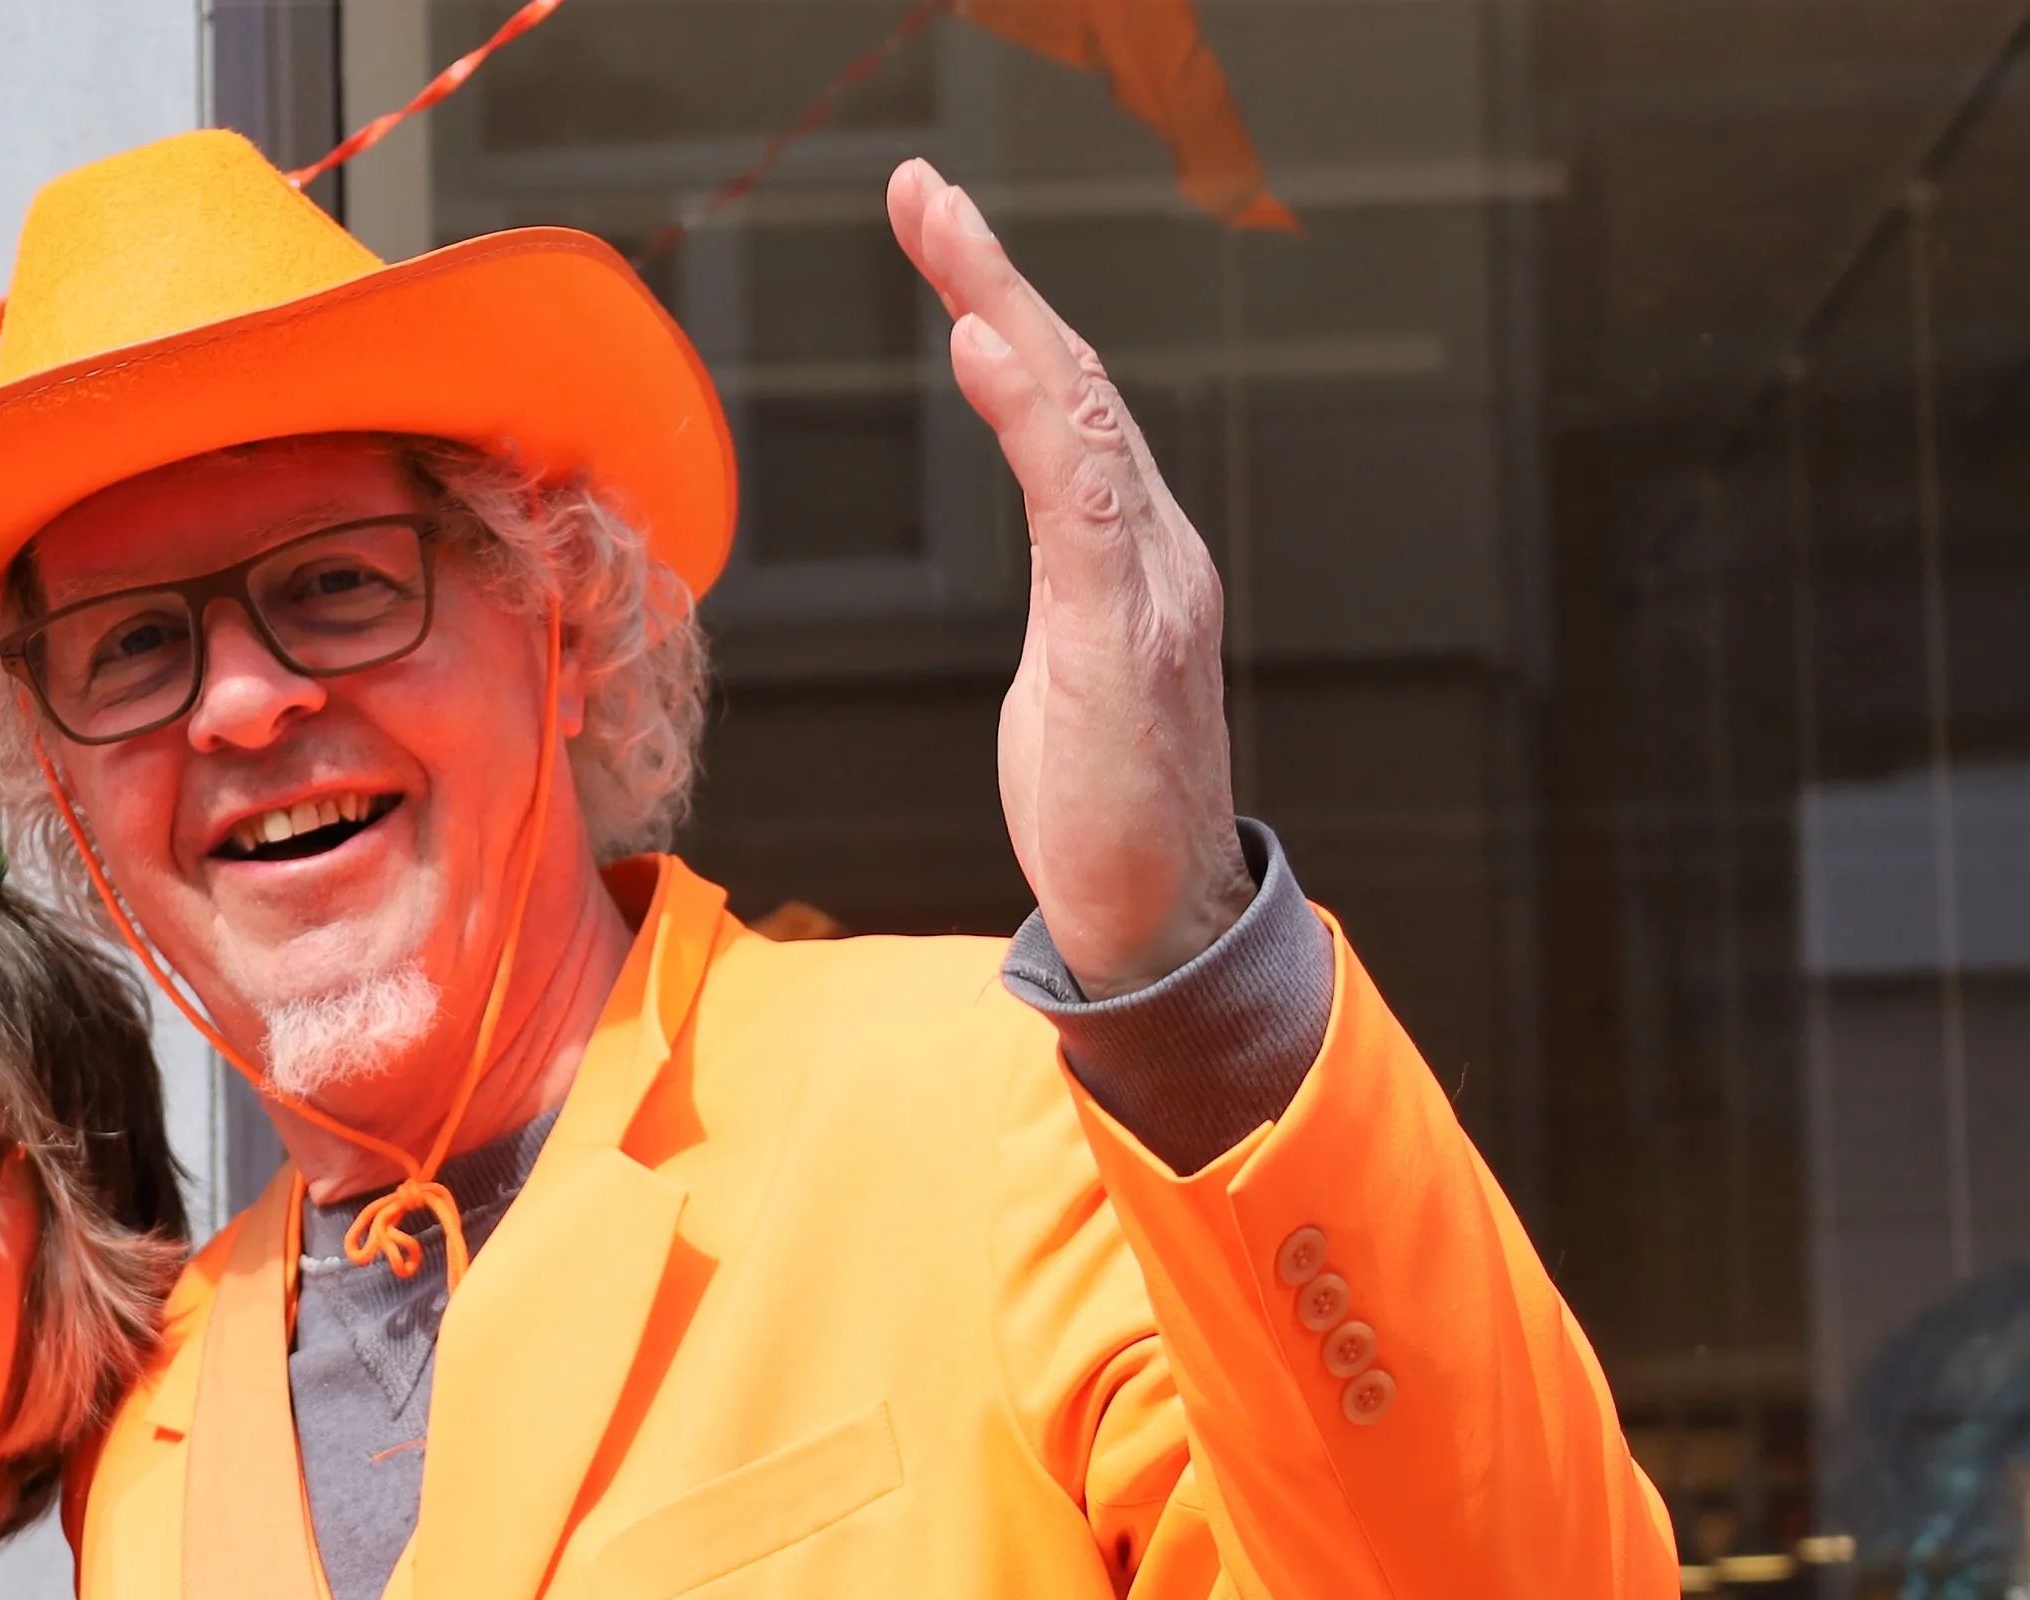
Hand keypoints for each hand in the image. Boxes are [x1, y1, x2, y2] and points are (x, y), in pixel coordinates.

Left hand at [888, 158, 1249, 997]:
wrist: (1161, 925)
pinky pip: (1074, 504)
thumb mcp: (1068, 681)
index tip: (939, 232)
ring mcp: (1147, 590)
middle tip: (923, 189)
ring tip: (943, 231)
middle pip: (1076, 378)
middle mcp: (1156, 551)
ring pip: (1079, 415)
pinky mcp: (1119, 642)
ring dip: (1005, 310)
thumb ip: (1070, 596)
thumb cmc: (1110, 813)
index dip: (1007, 310)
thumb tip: (1055, 543)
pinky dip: (1029, 414)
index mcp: (1136, 557)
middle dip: (997, 276)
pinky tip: (982, 345)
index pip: (1069, 404)